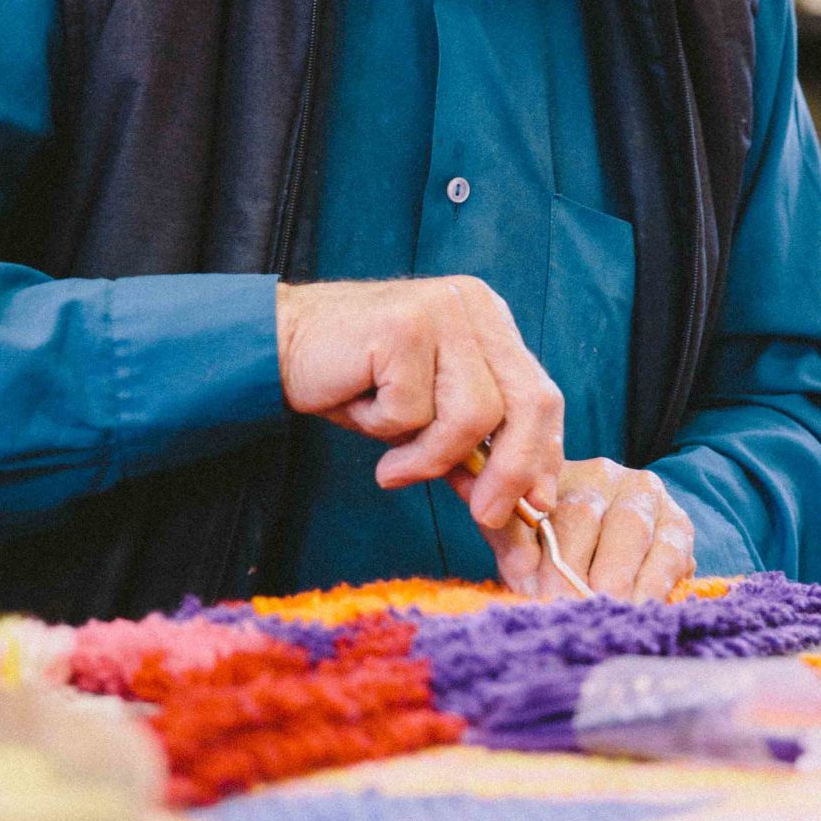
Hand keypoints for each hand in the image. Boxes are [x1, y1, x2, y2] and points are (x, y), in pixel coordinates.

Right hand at [276, 276, 563, 530]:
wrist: (278, 346)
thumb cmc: (354, 384)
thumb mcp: (426, 419)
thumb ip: (474, 447)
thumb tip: (525, 501)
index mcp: (489, 321)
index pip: (541, 395)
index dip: (542, 455)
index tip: (534, 504)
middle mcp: (474, 306)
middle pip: (528, 403)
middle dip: (510, 472)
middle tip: (484, 514)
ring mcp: (442, 311)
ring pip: (474, 415)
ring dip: (429, 455)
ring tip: (391, 460)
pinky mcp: (405, 326)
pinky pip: (415, 411)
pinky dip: (386, 430)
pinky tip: (359, 407)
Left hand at [448, 455, 696, 601]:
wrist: (613, 569)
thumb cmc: (556, 554)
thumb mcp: (522, 541)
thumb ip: (503, 529)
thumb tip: (468, 493)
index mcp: (559, 472)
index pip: (542, 504)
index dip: (536, 550)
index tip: (528, 587)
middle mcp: (605, 475)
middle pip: (585, 516)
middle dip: (570, 570)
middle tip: (560, 608)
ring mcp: (647, 496)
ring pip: (630, 531)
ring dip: (611, 579)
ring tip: (596, 611)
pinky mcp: (679, 525)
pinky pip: (669, 551)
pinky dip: (651, 583)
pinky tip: (635, 608)